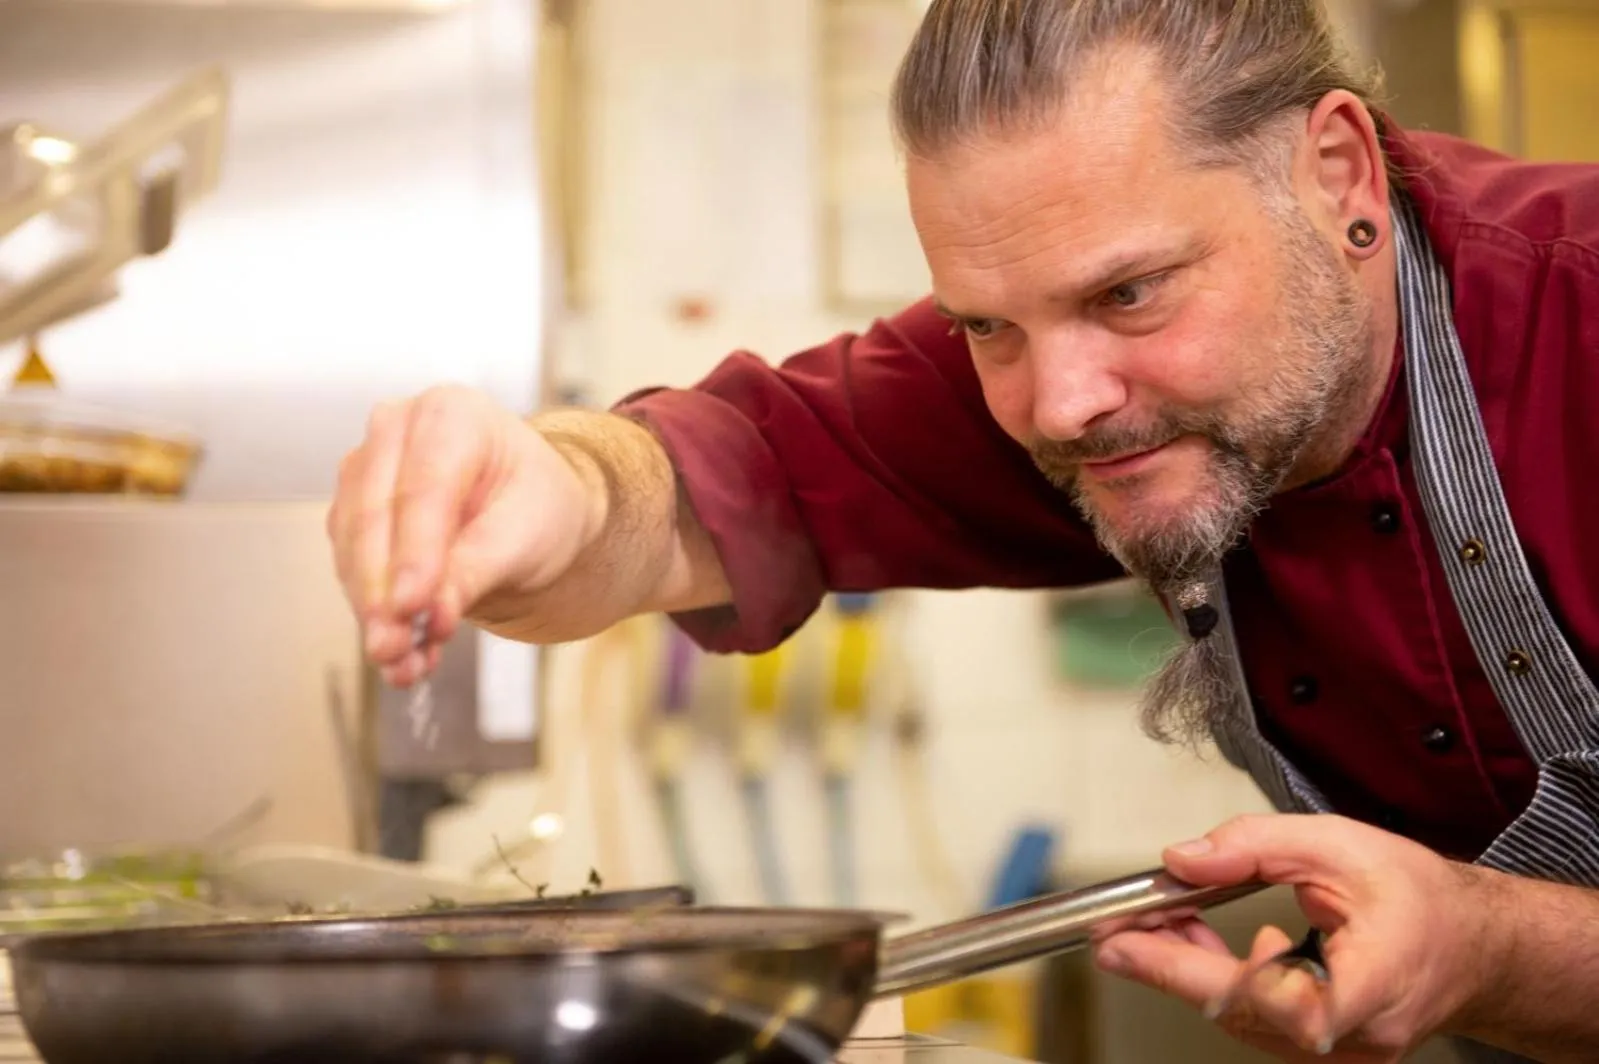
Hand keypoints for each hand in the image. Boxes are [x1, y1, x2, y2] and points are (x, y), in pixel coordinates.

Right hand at [328, 386, 599, 685]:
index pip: (423, 488)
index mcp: (451, 415)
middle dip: (382, 592)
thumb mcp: (529, 533)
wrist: (533, 512)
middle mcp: (397, 431)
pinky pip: (352, 567)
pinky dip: (373, 614)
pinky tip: (399, 652)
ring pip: (352, 547)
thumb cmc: (539, 505)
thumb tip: (432, 614)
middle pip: (374, 517)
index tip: (411, 606)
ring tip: (401, 662)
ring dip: (372, 612)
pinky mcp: (353, 513)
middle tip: (393, 647)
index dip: (413, 553)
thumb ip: (478, 568)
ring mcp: (367, 470)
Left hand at [1091, 813, 1496, 1060]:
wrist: (1472, 948)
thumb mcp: (1336, 843)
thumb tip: (1181, 859)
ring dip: (1184, 967)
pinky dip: (1214, 976)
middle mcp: (1354, 1034)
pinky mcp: (1319, 1052)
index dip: (1229, 983)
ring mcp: (1336, 1053)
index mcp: (1376, 982)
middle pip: (1245, 1009)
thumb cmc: (1418, 899)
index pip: (1296, 1000)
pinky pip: (1250, 1020)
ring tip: (1151, 915)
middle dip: (1169, 963)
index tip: (1161, 956)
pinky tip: (1196, 936)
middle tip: (1113, 927)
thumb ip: (1254, 844)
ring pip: (1239, 1018)